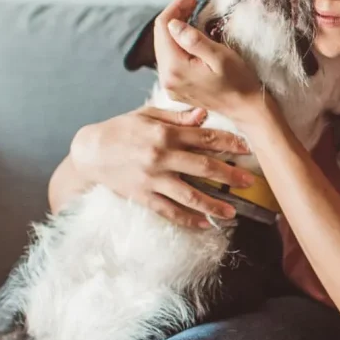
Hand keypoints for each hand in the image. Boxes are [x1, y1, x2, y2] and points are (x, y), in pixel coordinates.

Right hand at [69, 104, 254, 227]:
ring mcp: (152, 179)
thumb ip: (176, 116)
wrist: (89, 152)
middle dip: (230, 175)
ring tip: (232, 213)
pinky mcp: (143, 196)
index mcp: (165, 133)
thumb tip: (204, 115)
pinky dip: (187, 219)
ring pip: (189, 194)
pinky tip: (203, 224)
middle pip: (204, 167)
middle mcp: (161, 156)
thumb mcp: (147, 115)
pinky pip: (169, 210)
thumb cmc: (121, 130)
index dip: (229, 143)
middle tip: (249, 182)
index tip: (247, 149)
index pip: (205, 137)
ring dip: (213, 205)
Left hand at [155, 0, 266, 119]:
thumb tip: (173, 23)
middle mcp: (167, 78)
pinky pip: (171, 56)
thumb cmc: (240, 83)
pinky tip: (189, 30)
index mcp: (175, 69)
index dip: (175, 6)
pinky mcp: (177, 86)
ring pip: (165, 45)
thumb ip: (193, 40)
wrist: (248, 110)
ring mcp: (170, 84)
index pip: (164, 28)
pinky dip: (178, 40)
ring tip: (191, 8)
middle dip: (175, 12)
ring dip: (176, 25)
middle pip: (161, 36)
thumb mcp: (221, 57)